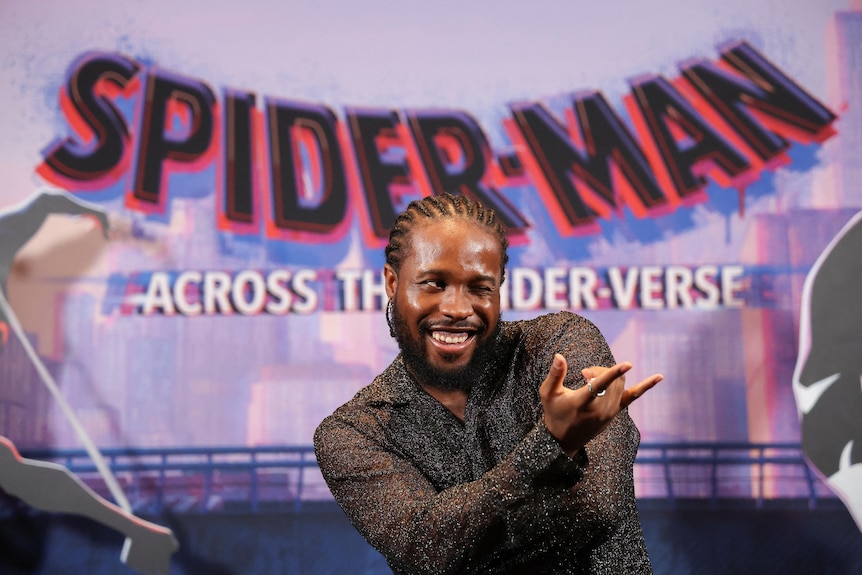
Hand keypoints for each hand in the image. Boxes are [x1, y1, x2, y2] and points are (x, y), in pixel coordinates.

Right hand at [539, 354, 661, 455]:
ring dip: (610, 374)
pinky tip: (660, 377)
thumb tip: (559, 355)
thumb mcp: (548, 393)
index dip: (613, 373)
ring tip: (591, 376)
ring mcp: (610, 412)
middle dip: (600, 370)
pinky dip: (646, 386)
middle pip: (611, 380)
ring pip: (620, 384)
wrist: (563, 440)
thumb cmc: (553, 413)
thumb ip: (555, 374)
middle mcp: (599, 409)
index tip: (628, 364)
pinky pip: (633, 396)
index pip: (600, 386)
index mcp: (582, 403)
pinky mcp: (615, 413)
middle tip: (585, 373)